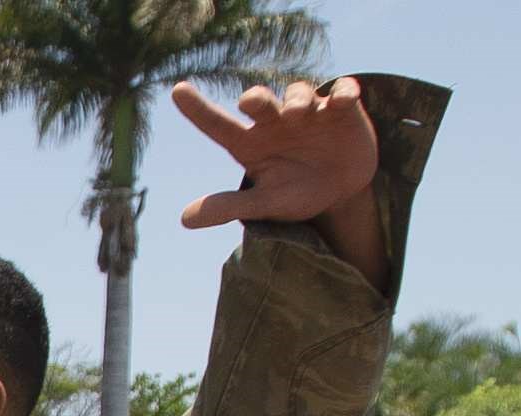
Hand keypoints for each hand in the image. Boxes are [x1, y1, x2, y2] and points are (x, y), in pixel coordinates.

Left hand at [171, 78, 385, 283]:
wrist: (341, 192)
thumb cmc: (295, 194)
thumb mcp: (265, 204)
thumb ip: (230, 207)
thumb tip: (184, 220)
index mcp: (250, 143)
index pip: (217, 124)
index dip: (197, 108)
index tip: (177, 90)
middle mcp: (275, 121)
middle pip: (258, 101)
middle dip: (255, 98)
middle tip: (253, 105)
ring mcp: (309, 111)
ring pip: (298, 92)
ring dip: (297, 98)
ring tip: (299, 113)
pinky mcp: (342, 108)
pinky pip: (343, 91)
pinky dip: (343, 93)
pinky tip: (343, 100)